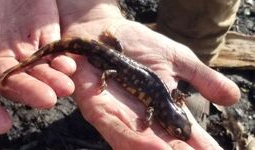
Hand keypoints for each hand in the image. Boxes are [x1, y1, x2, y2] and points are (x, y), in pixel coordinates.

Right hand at [0, 0, 75, 133]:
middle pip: (12, 81)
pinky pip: (52, 51)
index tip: (1, 125)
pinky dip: (60, 60)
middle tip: (47, 100)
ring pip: (35, 70)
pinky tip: (68, 67)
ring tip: (65, 87)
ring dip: (50, 80)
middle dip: (29, 91)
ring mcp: (21, 46)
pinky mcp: (43, 34)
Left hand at [58, 1, 239, 148]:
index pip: (185, 132)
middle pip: (163, 144)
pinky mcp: (96, 106)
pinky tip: (153, 146)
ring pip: (138, 142)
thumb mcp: (177, 59)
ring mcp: (117, 114)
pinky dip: (131, 137)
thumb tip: (232, 98)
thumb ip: (201, 78)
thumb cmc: (139, 44)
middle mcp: (141, 117)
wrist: (103, 31)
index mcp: (162, 108)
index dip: (200, 145)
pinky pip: (112, 125)